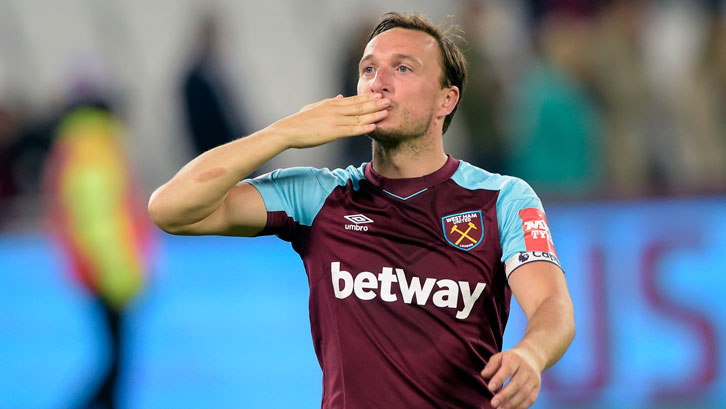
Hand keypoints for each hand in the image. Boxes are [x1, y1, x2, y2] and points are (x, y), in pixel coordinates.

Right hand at [269, 93, 389, 148]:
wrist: (288, 130)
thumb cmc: (299, 121)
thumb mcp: (315, 107)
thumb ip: (330, 102)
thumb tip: (341, 96)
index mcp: (331, 104)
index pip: (354, 100)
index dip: (368, 98)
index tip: (379, 95)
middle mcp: (335, 109)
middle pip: (359, 106)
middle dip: (376, 104)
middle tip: (390, 100)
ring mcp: (335, 120)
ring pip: (358, 116)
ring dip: (374, 114)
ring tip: (387, 112)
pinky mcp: (332, 131)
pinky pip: (351, 129)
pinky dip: (363, 128)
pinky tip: (373, 126)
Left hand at [481, 348, 541, 408]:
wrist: (531, 357)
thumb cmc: (510, 359)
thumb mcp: (499, 357)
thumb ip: (491, 366)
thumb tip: (484, 375)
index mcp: (515, 359)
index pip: (508, 369)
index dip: (499, 379)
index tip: (489, 388)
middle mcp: (526, 369)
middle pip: (517, 384)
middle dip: (504, 395)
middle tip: (493, 403)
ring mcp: (533, 379)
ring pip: (524, 394)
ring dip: (512, 404)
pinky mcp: (537, 388)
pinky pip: (530, 400)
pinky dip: (520, 407)